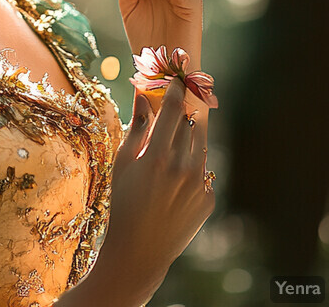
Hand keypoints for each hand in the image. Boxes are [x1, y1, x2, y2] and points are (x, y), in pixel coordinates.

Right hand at [87, 78, 214, 305]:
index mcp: (158, 155)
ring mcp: (199, 184)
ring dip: (188, 138)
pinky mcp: (208, 199)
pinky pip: (202, 171)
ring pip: (200, 146)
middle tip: (176, 107)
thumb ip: (136, 127)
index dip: (177, 90)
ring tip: (170, 146)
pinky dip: (190, 167)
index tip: (177, 79)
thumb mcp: (123, 161)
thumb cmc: (123, 201)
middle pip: (192, 124)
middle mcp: (183, 167)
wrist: (140, 250)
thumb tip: (142, 96)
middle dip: (184, 113)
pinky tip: (172, 180)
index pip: (174, 110)